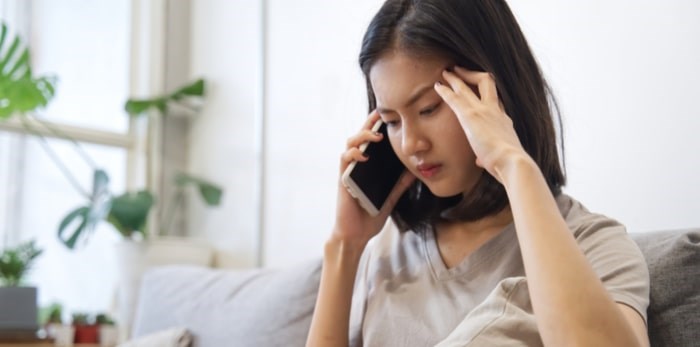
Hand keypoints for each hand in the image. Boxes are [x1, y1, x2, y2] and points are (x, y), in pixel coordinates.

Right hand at [332, 110, 415, 247]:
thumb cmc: (370, 215)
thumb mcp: (391, 197)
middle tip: (382, 114)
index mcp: (368, 166)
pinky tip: (363, 153)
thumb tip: (416, 170)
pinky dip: (353, 154)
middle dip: (369, 123)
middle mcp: (357, 165)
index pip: (372, 141)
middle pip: (360, 136)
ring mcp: (349, 170)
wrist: (357, 234)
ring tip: (376, 135)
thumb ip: (400, 183)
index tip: (390, 114)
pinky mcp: (343, 179)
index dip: (378, 126)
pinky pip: (344, 160)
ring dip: (362, 135)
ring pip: (350, 144)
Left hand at [434, 66, 530, 182]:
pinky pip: (454, 98)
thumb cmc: (507, 164)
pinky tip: (437, 86)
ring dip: (455, 78)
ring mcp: (483, 111)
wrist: (512, 162)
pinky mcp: (470, 116)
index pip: (496, 102)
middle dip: (472, 74)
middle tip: (460, 70)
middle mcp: (495, 111)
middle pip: (486, 83)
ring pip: (468, 86)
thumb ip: (488, 157)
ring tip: (446, 72)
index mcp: (504, 122)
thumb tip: (482, 161)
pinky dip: (445, 91)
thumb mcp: (499, 158)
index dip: (486, 95)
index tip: (477, 92)